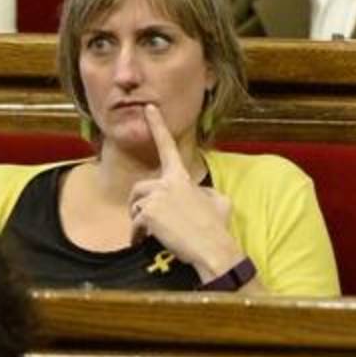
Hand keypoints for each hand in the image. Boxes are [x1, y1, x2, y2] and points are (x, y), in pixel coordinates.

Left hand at [128, 104, 243, 281]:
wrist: (213, 247)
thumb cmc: (217, 227)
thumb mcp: (220, 202)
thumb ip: (205, 192)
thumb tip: (201, 194)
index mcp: (183, 178)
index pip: (168, 147)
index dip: (158, 126)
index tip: (148, 108)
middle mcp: (167, 183)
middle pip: (140, 188)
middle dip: (138, 204)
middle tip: (146, 221)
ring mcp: (157, 198)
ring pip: (135, 206)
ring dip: (140, 222)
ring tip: (152, 234)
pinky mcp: (148, 214)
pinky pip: (135, 223)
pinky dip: (138, 235)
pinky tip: (146, 241)